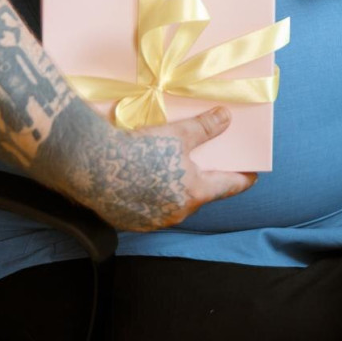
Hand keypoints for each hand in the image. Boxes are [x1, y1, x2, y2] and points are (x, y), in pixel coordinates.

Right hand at [78, 106, 256, 232]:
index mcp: (194, 194)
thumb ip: (205, 128)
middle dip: (203, 181)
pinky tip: (146, 181)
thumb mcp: (176, 134)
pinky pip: (150, 210)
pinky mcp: (130, 223)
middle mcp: (176, 213)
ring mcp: (152, 221)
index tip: (252, 176)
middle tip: (206, 166)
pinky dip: (153, 197)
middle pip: (199, 195)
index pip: (228, 187)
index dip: (242, 179)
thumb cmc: (139, 149)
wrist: (89, 165)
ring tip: (172, 172)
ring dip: (176, 190)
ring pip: (174, 203)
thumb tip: (226, 117)